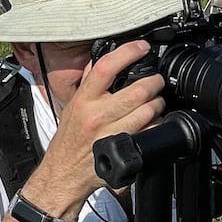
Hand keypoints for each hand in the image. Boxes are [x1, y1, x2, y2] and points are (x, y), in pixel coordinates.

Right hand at [36, 41, 166, 209]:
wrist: (63, 173)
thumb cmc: (69, 138)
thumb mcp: (73, 105)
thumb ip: (89, 81)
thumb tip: (105, 57)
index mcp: (83, 100)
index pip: (106, 67)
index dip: (128, 53)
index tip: (142, 48)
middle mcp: (96, 116)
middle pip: (138, 91)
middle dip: (154, 83)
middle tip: (156, 81)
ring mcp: (111, 134)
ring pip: (149, 111)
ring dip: (158, 104)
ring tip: (156, 102)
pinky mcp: (124, 151)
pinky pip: (151, 132)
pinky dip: (157, 125)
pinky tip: (153, 122)